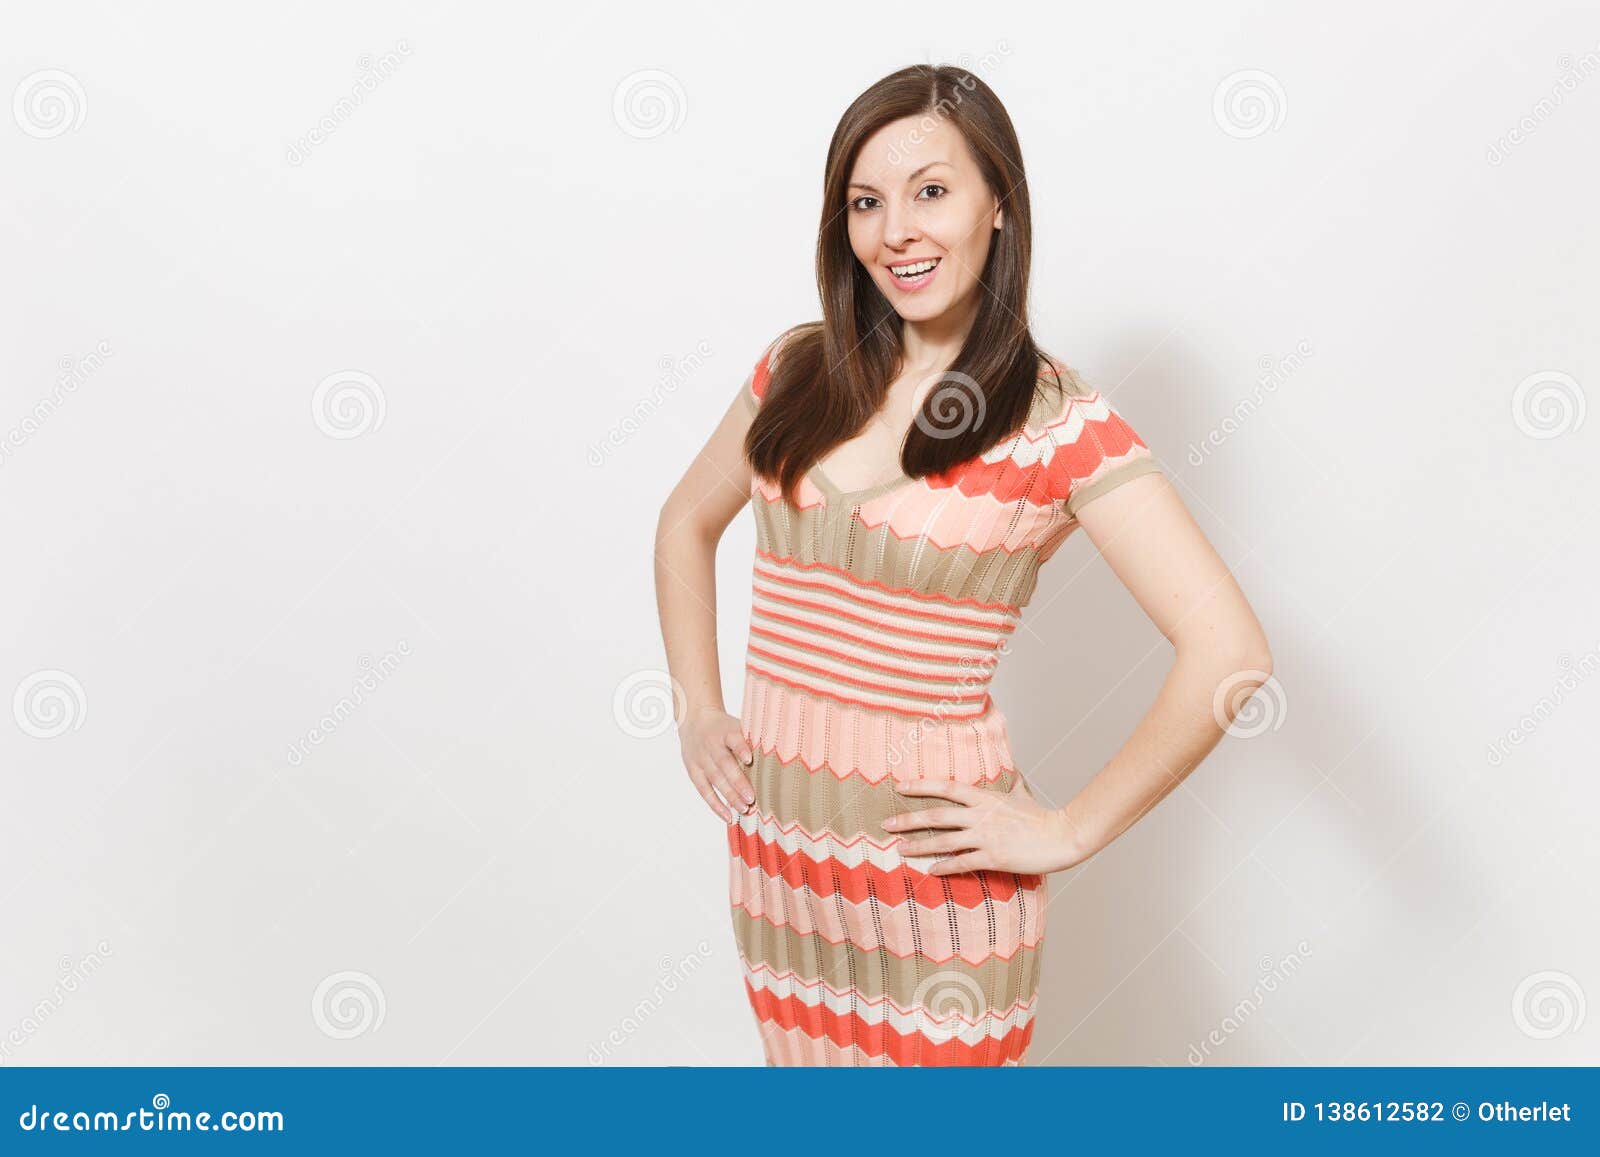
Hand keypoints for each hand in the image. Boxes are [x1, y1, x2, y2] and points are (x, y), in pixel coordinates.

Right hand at [678, 706, 755, 822]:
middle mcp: (711, 744)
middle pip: (724, 764)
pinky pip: (704, 790)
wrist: (694, 719)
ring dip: (729, 795)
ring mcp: (700, 758)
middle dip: (738, 782)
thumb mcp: (736, 726)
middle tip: (751, 798)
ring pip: (714, 779)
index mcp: (725, 731)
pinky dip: (715, 804)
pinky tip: (727, 816)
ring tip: (744, 809)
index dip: (741, 748)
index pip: (733, 739)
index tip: (750, 759)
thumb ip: (752, 739)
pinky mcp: (693, 770)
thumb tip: (779, 755)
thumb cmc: (723, 728)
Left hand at [882, 776, 1086, 875]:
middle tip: (887, 824)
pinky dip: (944, 867)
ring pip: (944, 841)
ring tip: (900, 849)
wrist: (1060, 836)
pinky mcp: (993, 857)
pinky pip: (962, 863)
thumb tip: (1013, 772)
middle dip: (909, 819)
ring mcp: (986, 836)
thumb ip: (1011, 783)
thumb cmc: (1041, 816)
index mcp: (985, 797)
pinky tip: (930, 870)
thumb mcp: (1022, 793)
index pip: (946, 787)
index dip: (921, 786)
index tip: (900, 786)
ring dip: (919, 845)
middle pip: (937, 815)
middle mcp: (980, 815)